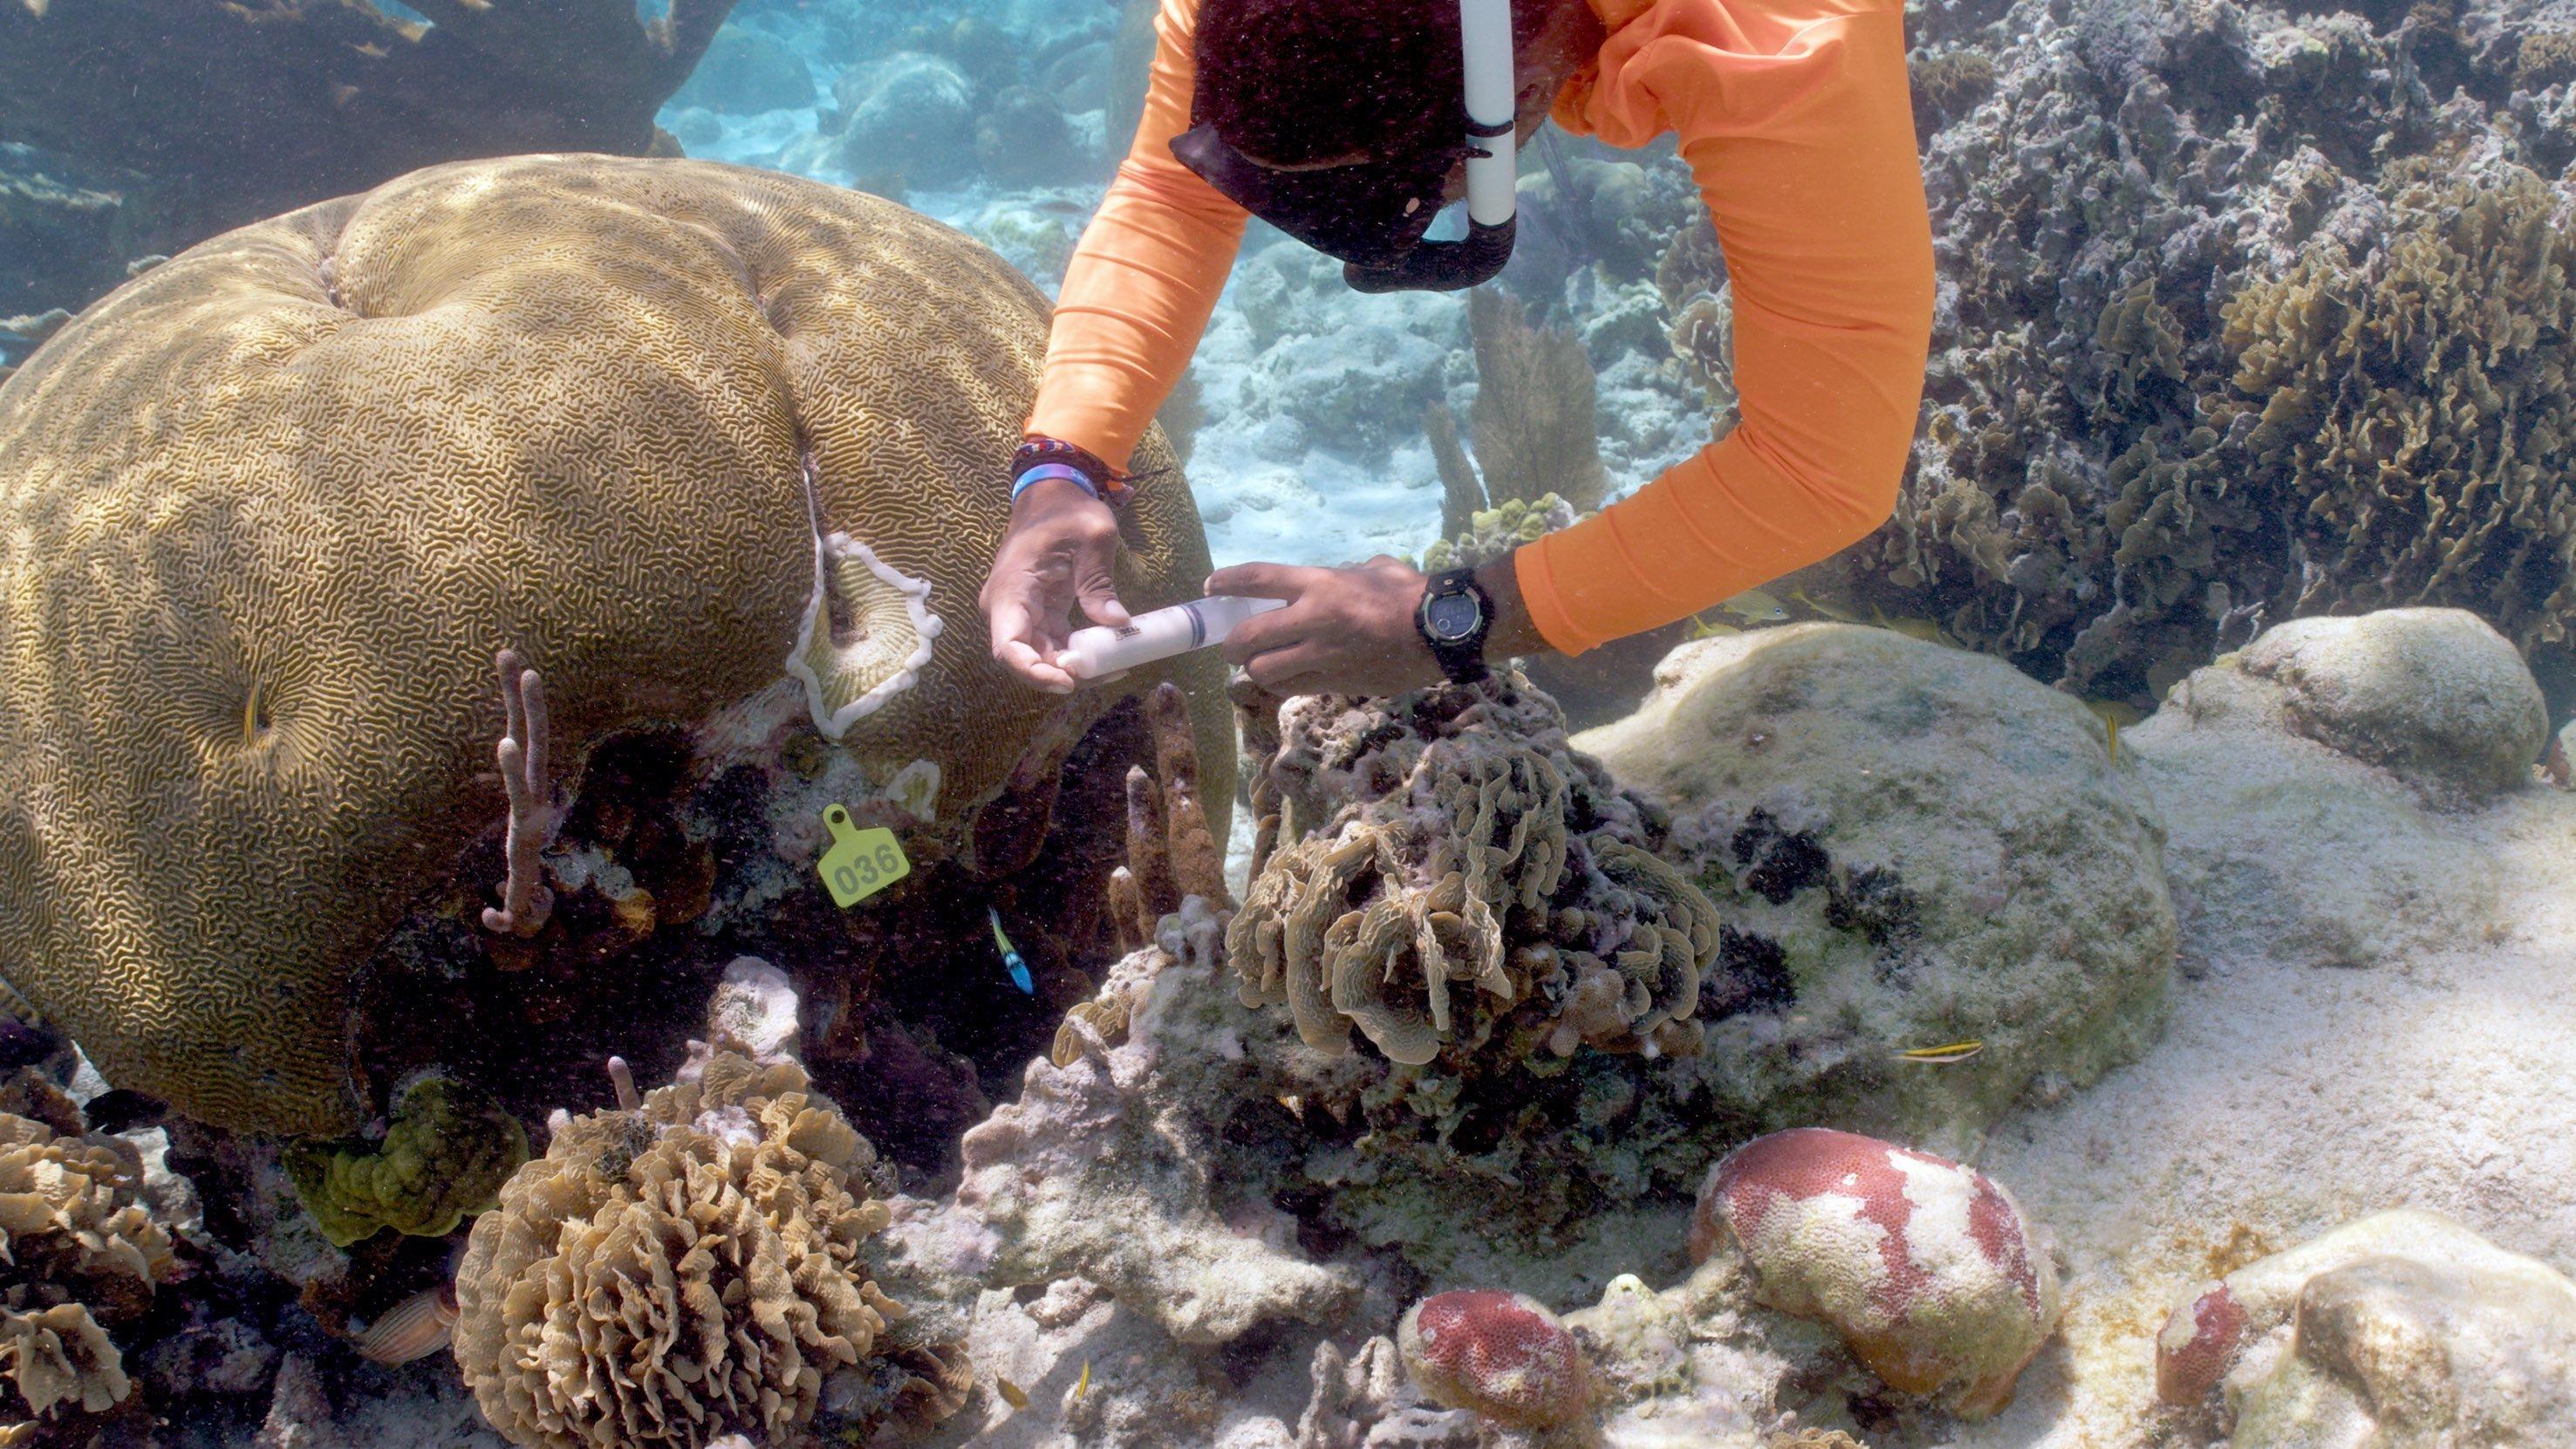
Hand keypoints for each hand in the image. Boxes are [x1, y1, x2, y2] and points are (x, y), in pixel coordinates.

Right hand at [980, 478, 1127, 692]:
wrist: (1051, 495)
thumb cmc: (1067, 510)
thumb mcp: (1092, 537)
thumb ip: (1099, 581)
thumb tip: (1118, 623)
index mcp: (1012, 590)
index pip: (1009, 647)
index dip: (1034, 672)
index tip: (1069, 680)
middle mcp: (1006, 608)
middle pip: (1024, 659)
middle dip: (1062, 675)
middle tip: (1107, 673)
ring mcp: (1020, 613)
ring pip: (1040, 656)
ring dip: (1073, 668)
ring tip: (1115, 666)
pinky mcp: (1037, 614)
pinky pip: (1052, 644)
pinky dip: (1076, 654)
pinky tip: (1106, 656)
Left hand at [1210, 556, 1446, 697]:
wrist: (1440, 632)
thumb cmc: (1409, 593)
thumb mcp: (1370, 569)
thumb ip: (1339, 575)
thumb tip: (1329, 580)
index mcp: (1320, 584)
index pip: (1258, 579)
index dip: (1227, 582)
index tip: (1210, 587)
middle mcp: (1313, 620)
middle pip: (1247, 638)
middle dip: (1232, 644)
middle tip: (1234, 644)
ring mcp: (1322, 656)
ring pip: (1263, 671)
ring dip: (1256, 668)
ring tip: (1261, 663)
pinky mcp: (1334, 684)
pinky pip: (1290, 689)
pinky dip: (1280, 684)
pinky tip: (1286, 678)